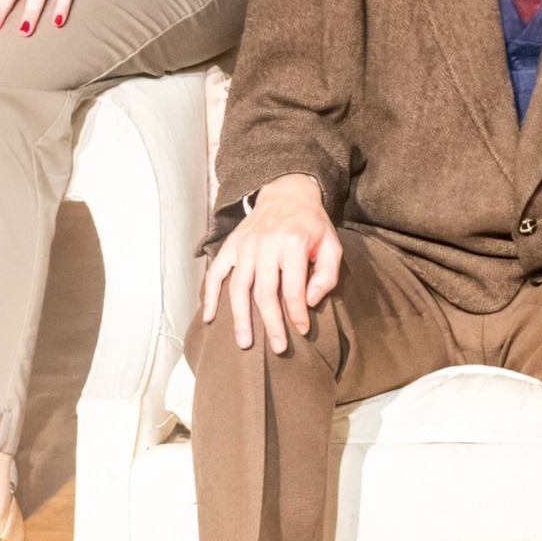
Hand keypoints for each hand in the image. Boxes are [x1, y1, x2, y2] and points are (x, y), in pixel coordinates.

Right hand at [201, 174, 344, 351]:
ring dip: (241, 318)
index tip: (302, 330)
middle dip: (271, 324)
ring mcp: (245, 246)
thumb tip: (310, 302)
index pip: (294, 289)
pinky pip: (216, 272)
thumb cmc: (312, 224)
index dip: (298, 314)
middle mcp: (265, 245)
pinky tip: (210, 317)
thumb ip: (326, 275)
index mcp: (292, 244)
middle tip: (277, 348)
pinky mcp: (231, 245)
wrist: (288, 193)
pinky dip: (211, 295)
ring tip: (244, 343)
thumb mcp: (332, 244)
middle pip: (265, 293)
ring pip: (239, 288)